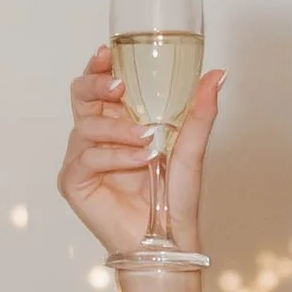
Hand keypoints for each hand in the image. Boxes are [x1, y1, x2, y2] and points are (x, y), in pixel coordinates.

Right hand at [58, 45, 226, 257]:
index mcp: (118, 122)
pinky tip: (138, 162)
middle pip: (80, 96)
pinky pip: (86, 157)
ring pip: (85, 126)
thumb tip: (217, 75)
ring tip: (147, 143)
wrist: (168, 239)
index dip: (99, 66)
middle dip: (97, 84)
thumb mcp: (190, 146)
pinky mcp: (74, 182)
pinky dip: (113, 157)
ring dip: (118, 130)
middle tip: (120, 87)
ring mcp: (82, 159)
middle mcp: (97, 137)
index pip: (100, 86)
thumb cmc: (175, 198)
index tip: (108, 53)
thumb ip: (199, 110)